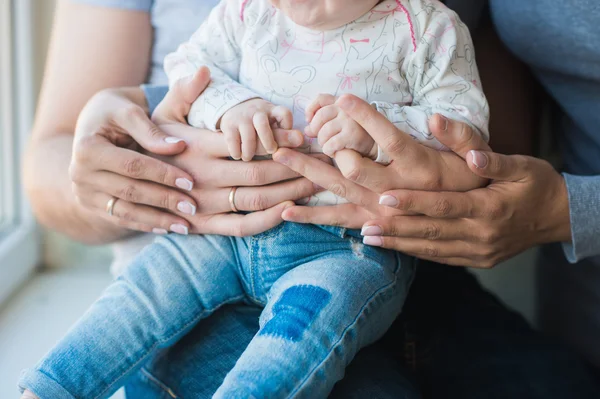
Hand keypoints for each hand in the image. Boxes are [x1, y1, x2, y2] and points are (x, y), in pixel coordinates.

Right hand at [69, 70, 211, 234]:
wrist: (92, 125)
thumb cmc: (114, 112)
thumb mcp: (127, 110)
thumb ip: (150, 130)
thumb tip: (179, 146)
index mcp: (87, 148)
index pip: (132, 166)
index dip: (162, 174)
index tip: (190, 181)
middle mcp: (80, 174)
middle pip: (130, 191)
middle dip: (164, 200)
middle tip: (193, 206)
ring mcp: (84, 193)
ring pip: (125, 211)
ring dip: (157, 220)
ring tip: (185, 225)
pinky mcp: (91, 205)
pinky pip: (121, 218)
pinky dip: (146, 225)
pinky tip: (168, 228)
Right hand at [151, 69, 322, 236]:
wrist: (127, 186)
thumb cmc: (154, 144)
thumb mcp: (162, 114)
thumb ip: (185, 92)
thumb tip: (205, 70)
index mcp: (195, 147)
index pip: (247, 143)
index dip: (281, 142)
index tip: (306, 138)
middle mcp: (201, 176)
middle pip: (259, 173)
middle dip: (296, 167)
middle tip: (322, 161)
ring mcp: (203, 204)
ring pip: (255, 199)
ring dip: (290, 192)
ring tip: (316, 182)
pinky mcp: (203, 225)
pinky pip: (241, 227)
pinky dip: (267, 221)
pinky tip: (289, 209)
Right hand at [218, 98, 293, 160]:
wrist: (234, 109)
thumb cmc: (260, 123)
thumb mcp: (273, 124)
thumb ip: (286, 134)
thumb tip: (301, 140)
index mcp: (272, 110)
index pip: (284, 113)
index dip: (287, 127)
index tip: (287, 140)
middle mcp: (257, 112)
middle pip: (263, 125)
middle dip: (268, 141)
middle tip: (271, 152)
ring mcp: (241, 117)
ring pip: (248, 136)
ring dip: (251, 150)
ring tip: (249, 158)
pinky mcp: (228, 125)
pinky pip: (232, 139)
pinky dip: (236, 151)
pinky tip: (238, 156)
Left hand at [273, 94, 489, 226]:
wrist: (476, 227)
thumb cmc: (472, 185)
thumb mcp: (476, 156)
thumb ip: (460, 136)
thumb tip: (436, 116)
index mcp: (420, 168)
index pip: (390, 138)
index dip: (367, 117)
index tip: (343, 96)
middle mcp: (396, 191)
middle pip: (350, 170)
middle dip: (315, 157)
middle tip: (283, 145)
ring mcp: (383, 211)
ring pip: (339, 195)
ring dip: (305, 182)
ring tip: (277, 167)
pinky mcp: (376, 225)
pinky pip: (340, 222)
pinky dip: (314, 217)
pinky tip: (287, 211)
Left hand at [305, 94, 376, 158]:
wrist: (380, 146)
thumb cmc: (358, 135)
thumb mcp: (344, 122)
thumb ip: (325, 121)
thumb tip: (306, 130)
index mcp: (344, 102)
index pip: (321, 99)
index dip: (310, 110)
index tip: (309, 121)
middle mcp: (348, 108)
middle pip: (319, 117)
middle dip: (315, 130)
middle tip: (322, 140)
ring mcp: (351, 120)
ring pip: (323, 133)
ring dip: (323, 143)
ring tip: (332, 147)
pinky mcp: (353, 135)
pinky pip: (330, 145)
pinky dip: (329, 151)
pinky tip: (336, 153)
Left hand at [362, 150, 570, 267]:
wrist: (558, 217)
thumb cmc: (536, 183)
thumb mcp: (519, 164)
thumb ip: (486, 155)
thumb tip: (459, 140)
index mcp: (490, 209)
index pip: (444, 205)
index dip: (413, 202)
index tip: (384, 197)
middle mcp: (482, 235)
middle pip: (431, 232)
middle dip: (395, 229)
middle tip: (364, 226)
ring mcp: (479, 252)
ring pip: (432, 249)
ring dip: (399, 244)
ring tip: (369, 238)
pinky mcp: (478, 260)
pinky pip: (442, 258)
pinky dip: (417, 252)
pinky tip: (395, 247)